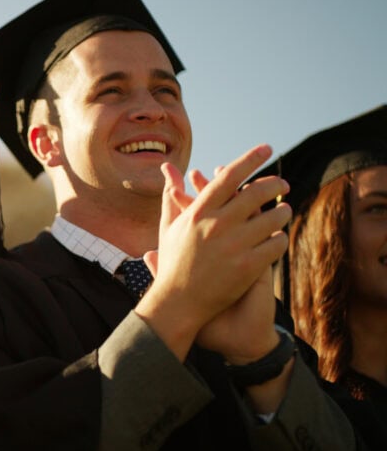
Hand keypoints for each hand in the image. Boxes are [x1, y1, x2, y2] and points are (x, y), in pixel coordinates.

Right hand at [136, 145, 289, 357]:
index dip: (249, 159)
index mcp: (197, 213)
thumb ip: (172, 197)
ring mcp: (234, 247)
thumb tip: (168, 170)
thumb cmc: (173, 262)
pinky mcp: (249, 267)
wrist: (179, 303)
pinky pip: (276, 244)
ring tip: (282, 210)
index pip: (228, 177)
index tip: (266, 148)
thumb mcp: (168, 227)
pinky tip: (277, 237)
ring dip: (282, 212)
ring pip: (272, 218)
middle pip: (256, 193)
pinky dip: (279, 238)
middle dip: (274, 184)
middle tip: (283, 184)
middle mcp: (216, 226)